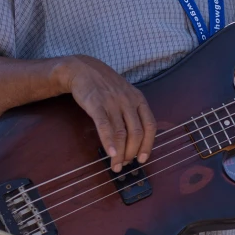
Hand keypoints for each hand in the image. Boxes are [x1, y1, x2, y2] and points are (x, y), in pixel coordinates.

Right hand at [61, 55, 155, 171]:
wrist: (83, 69)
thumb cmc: (106, 85)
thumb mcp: (126, 94)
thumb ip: (133, 112)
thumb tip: (137, 140)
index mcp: (139, 99)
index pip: (150, 125)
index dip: (148, 144)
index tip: (143, 158)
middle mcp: (128, 101)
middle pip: (136, 132)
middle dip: (132, 152)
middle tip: (126, 164)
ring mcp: (113, 102)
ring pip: (121, 132)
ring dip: (120, 153)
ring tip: (116, 165)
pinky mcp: (96, 104)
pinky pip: (105, 125)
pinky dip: (108, 141)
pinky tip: (110, 153)